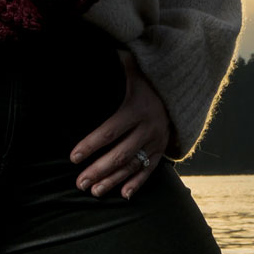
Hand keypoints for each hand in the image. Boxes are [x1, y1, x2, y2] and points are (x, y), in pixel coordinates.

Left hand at [71, 59, 171, 199]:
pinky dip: (137, 183)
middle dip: (98, 170)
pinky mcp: (162, 149)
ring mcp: (157, 141)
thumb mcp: (131, 67)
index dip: (90, 145)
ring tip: (94, 191)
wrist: (179, 86)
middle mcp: (149, 128)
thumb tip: (86, 58)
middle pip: (120, 154)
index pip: (109, 132)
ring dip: (113, 180)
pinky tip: (123, 195)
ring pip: (133, 166)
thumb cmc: (146, 76)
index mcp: (137, 109)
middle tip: (79, 183)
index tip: (73, 157)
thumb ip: (112, 65)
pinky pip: (150, 170)